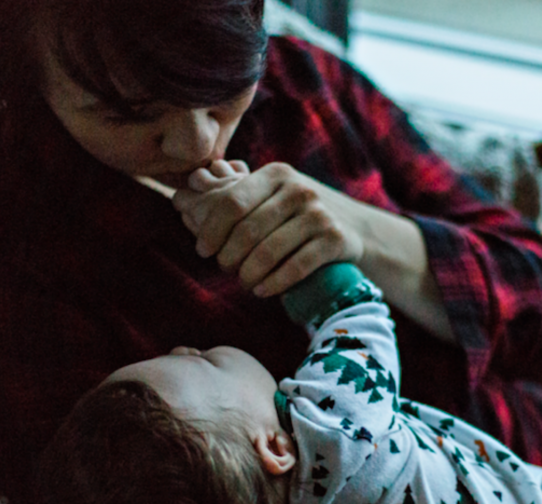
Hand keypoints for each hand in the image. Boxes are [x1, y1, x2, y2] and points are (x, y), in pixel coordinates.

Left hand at [172, 161, 367, 296]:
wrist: (358, 228)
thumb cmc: (300, 215)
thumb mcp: (272, 195)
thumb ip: (232, 194)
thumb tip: (183, 195)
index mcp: (275, 174)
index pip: (231, 203)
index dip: (210, 229)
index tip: (203, 250)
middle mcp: (298, 189)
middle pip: (247, 230)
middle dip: (230, 256)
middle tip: (226, 271)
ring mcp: (319, 214)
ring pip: (269, 251)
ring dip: (249, 274)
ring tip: (244, 283)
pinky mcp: (336, 239)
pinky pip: (296, 267)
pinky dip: (274, 283)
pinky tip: (263, 290)